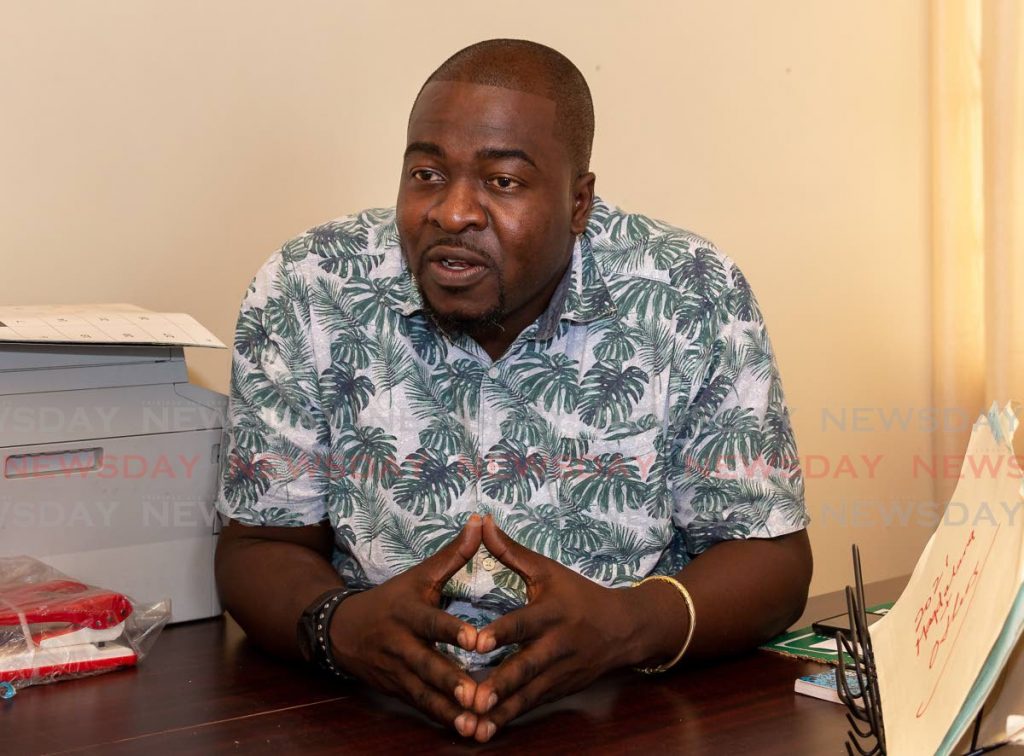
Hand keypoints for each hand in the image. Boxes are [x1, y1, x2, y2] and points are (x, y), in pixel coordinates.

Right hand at [330, 513, 483, 737]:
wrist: (341, 631)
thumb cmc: (392, 599)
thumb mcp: (418, 575)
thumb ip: (452, 554)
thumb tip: (479, 522)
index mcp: (409, 614)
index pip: (432, 623)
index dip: (453, 631)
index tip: (476, 639)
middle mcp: (402, 646)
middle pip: (428, 666)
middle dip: (453, 682)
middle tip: (479, 695)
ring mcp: (399, 673)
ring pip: (426, 695)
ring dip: (451, 711)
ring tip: (476, 724)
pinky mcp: (399, 692)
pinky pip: (423, 708)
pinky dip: (444, 720)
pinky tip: (468, 732)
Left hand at [467, 515, 658, 741]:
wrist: (625, 629)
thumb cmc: (578, 594)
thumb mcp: (548, 570)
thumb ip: (511, 551)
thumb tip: (482, 522)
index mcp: (551, 613)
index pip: (523, 623)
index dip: (500, 633)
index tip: (475, 643)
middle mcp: (557, 646)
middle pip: (526, 667)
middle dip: (500, 683)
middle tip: (473, 697)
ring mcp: (560, 673)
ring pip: (528, 695)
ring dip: (502, 711)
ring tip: (474, 726)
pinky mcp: (559, 691)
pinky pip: (532, 707)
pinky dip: (511, 719)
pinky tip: (485, 731)